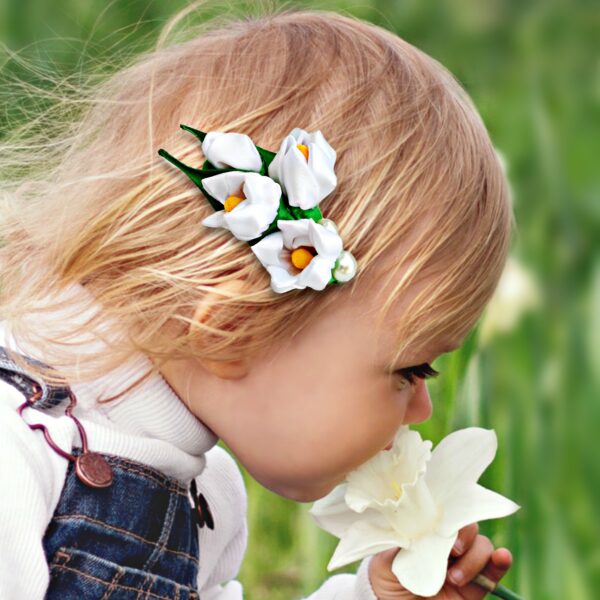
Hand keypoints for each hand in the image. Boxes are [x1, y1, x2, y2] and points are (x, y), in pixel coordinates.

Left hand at [368, 523, 512, 598]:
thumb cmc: (386, 584)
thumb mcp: (385, 562)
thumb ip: (401, 543)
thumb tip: (415, 526)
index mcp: (425, 533)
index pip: (443, 514)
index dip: (448, 513)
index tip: (442, 523)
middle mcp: (446, 546)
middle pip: (466, 526)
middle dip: (464, 535)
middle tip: (452, 550)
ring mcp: (461, 565)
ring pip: (481, 546)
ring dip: (474, 558)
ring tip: (454, 579)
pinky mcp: (475, 588)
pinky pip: (493, 572)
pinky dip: (500, 562)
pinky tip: (502, 557)